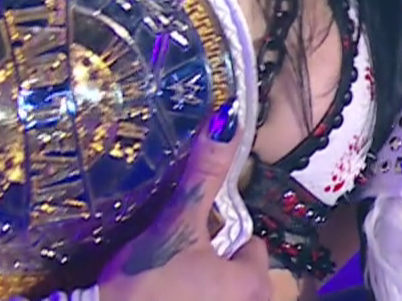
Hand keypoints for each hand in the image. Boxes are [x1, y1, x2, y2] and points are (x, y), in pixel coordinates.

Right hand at [98, 113, 269, 300]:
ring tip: (163, 275)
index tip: (193, 233)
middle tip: (174, 255)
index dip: (222, 233)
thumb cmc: (146, 279)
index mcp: (255, 284)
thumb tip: (228, 119)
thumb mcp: (177, 223)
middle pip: (235, 268)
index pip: (252, 244)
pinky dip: (184, 297)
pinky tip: (156, 292)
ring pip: (217, 290)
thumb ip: (205, 175)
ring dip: (196, 283)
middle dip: (210, 260)